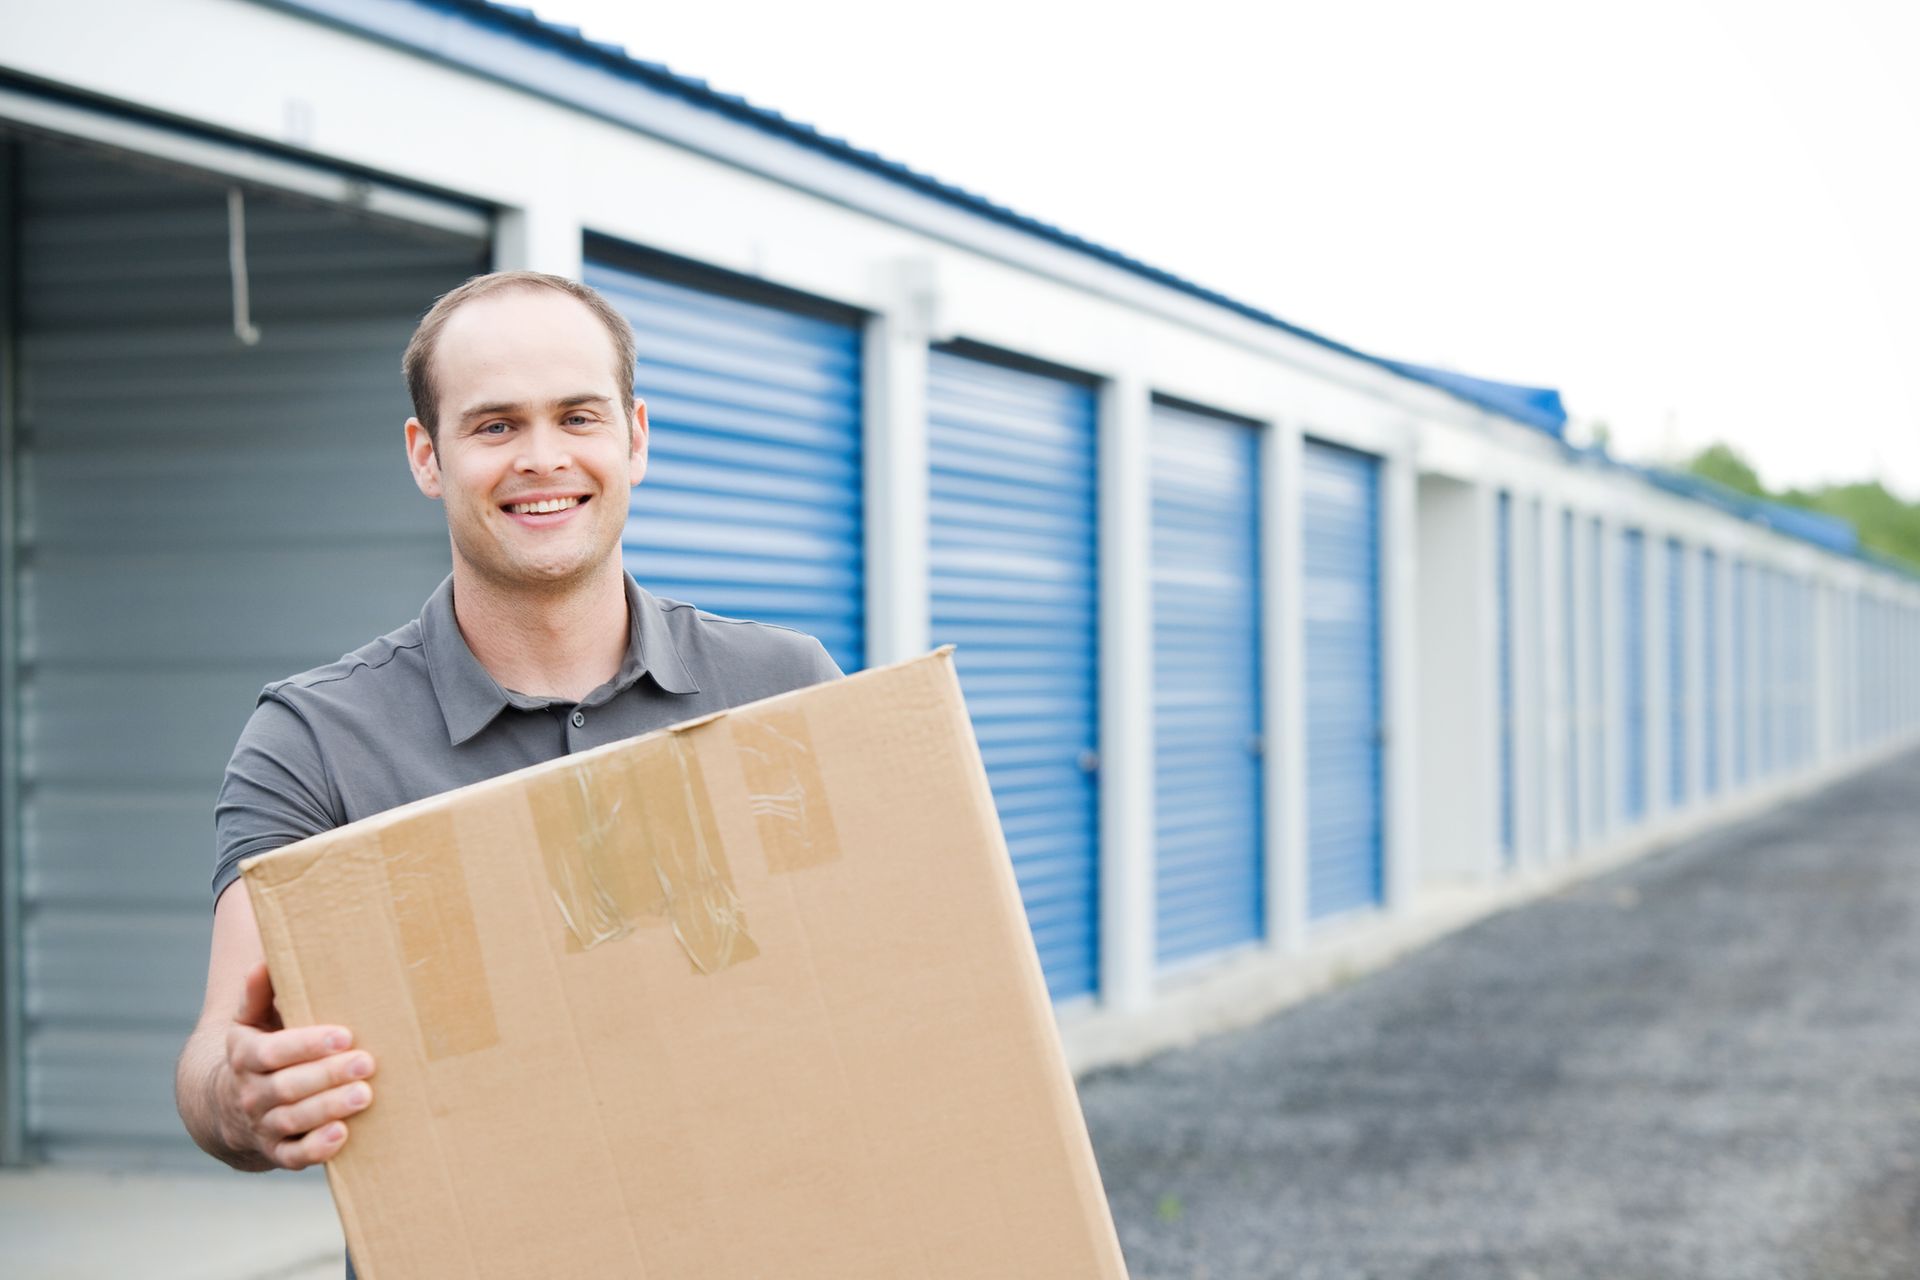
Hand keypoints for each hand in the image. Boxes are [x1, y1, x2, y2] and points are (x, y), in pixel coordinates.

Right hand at [219, 962, 375, 1169]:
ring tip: (364, 1095)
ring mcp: (262, 1125)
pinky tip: (342, 1135)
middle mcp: (249, 1094)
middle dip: (327, 1075)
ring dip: (328, 1108)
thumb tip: (264, 962)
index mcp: (244, 1056)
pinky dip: (316, 1149)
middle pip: (286, 1086)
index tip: (344, 1035)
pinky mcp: (276, 1152)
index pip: (272, 1052)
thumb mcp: (250, 1021)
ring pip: (293, 1120)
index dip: (307, 1044)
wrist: (227, 1106)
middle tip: (366, 1062)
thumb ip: (258, 994)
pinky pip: (293, 1156)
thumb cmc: (259, 1050)